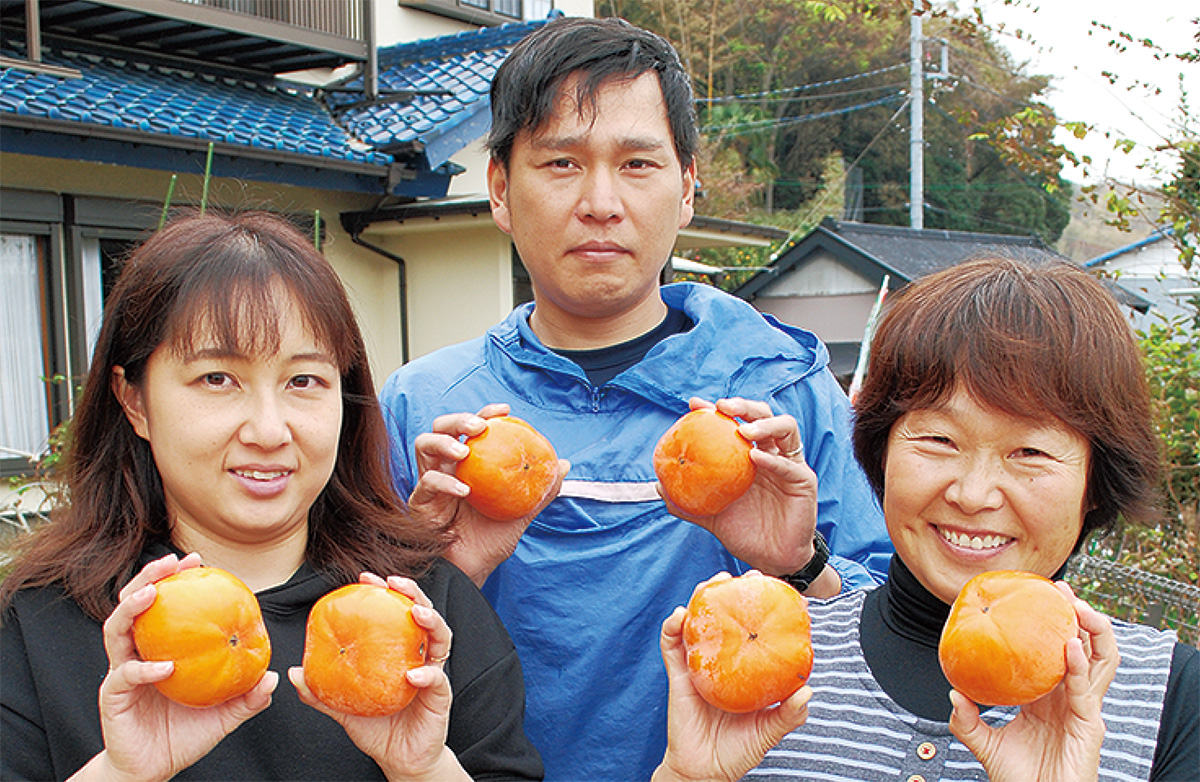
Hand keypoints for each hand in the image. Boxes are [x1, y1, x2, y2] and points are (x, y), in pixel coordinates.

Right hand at [78, 552, 277, 781]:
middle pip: (133, 604)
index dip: (175, 580)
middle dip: (148, 577)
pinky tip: (165, 667)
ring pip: (116, 630)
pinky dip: (143, 668)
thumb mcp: (225, 714)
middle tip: (170, 562)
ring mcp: (121, 672)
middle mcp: (137, 653)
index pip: (165, 605)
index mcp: (162, 648)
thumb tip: (274, 677)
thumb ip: (248, 697)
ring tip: (152, 593)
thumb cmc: (187, 734)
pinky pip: (124, 675)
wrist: (154, 768)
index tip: (197, 560)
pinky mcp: (113, 696)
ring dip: (132, 608)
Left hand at [290, 573, 468, 781]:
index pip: (396, 613)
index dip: (386, 592)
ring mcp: (434, 674)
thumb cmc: (376, 729)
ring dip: (432, 621)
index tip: (367, 577)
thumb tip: (293, 672)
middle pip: (424, 615)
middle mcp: (420, 656)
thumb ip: (322, 692)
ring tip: (415, 613)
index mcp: (400, 652)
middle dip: (412, 593)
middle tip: (393, 582)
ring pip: (441, 638)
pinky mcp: (440, 697)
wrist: (399, 760)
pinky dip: (428, 673)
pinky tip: (414, 673)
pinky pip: (438, 679)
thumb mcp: (344, 708)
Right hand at [408, 404, 567, 586]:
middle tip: (479, 426)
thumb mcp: (520, 513)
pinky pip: (426, 483)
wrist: (470, 572)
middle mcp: (446, 467)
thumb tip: (564, 465)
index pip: (471, 429)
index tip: (504, 410)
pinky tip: (464, 490)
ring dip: (444, 442)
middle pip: (441, 428)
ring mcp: (429, 483)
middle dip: (458, 419)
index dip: (485, 413)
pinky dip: (444, 482)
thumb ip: (539, 491)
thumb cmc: (490, 541)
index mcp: (468, 465)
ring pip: (424, 445)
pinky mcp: (419, 502)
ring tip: (465, 450)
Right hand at [651, 577, 810, 781]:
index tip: (771, 587)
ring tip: (710, 584)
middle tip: (741, 576)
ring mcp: (698, 665)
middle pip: (724, 618)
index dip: (760, 606)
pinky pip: (671, 646)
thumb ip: (788, 714)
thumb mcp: (769, 731)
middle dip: (731, 592)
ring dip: (700, 599)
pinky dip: (672, 628)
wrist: (705, 771)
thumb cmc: (738, 749)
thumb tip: (808, 691)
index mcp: (744, 669)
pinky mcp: (677, 674)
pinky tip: (680, 616)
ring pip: (696, 624)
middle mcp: (722, 661)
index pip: (753, 630)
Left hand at [661, 398, 827, 590]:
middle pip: (764, 416)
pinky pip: (789, 465)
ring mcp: (789, 465)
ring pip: (786, 428)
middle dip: (744, 405)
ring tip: (744, 429)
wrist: (771, 561)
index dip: (717, 410)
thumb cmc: (744, 533)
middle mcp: (771, 454)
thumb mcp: (712, 515)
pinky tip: (755, 458)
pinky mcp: (804, 482)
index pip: (736, 423)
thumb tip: (658, 486)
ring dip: (764, 424)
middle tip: (723, 406)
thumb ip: (688, 501)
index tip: (695, 405)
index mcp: (749, 456)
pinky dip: (772, 459)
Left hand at [948, 583, 1119, 781]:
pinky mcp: (1089, 726)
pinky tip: (1070, 645)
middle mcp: (1069, 697)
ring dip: (1092, 631)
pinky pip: (1086, 689)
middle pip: (1085, 648)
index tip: (1039, 595)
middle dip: (1079, 616)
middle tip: (1062, 591)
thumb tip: (954, 692)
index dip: (1054, 623)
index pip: (1057, 651)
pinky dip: (1079, 664)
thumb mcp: (985, 744)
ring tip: (1076, 607)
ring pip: (1100, 662)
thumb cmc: (1018, 779)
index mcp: (1048, 696)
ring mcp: (1083, 710)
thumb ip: (967, 720)